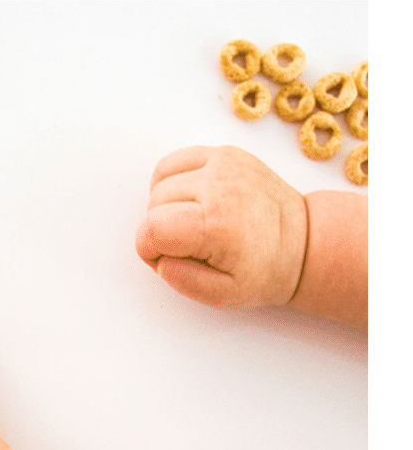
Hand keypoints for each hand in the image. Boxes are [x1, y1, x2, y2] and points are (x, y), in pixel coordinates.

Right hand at [134, 145, 307, 310]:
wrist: (302, 241)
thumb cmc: (265, 270)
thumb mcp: (224, 295)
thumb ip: (184, 281)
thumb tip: (160, 259)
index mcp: (217, 224)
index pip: (152, 229)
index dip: (148, 250)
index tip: (166, 260)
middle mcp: (219, 186)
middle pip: (154, 204)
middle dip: (157, 230)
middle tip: (183, 247)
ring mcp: (223, 164)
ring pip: (160, 179)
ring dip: (163, 205)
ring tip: (187, 223)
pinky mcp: (225, 153)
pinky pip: (177, 161)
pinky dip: (173, 181)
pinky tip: (189, 200)